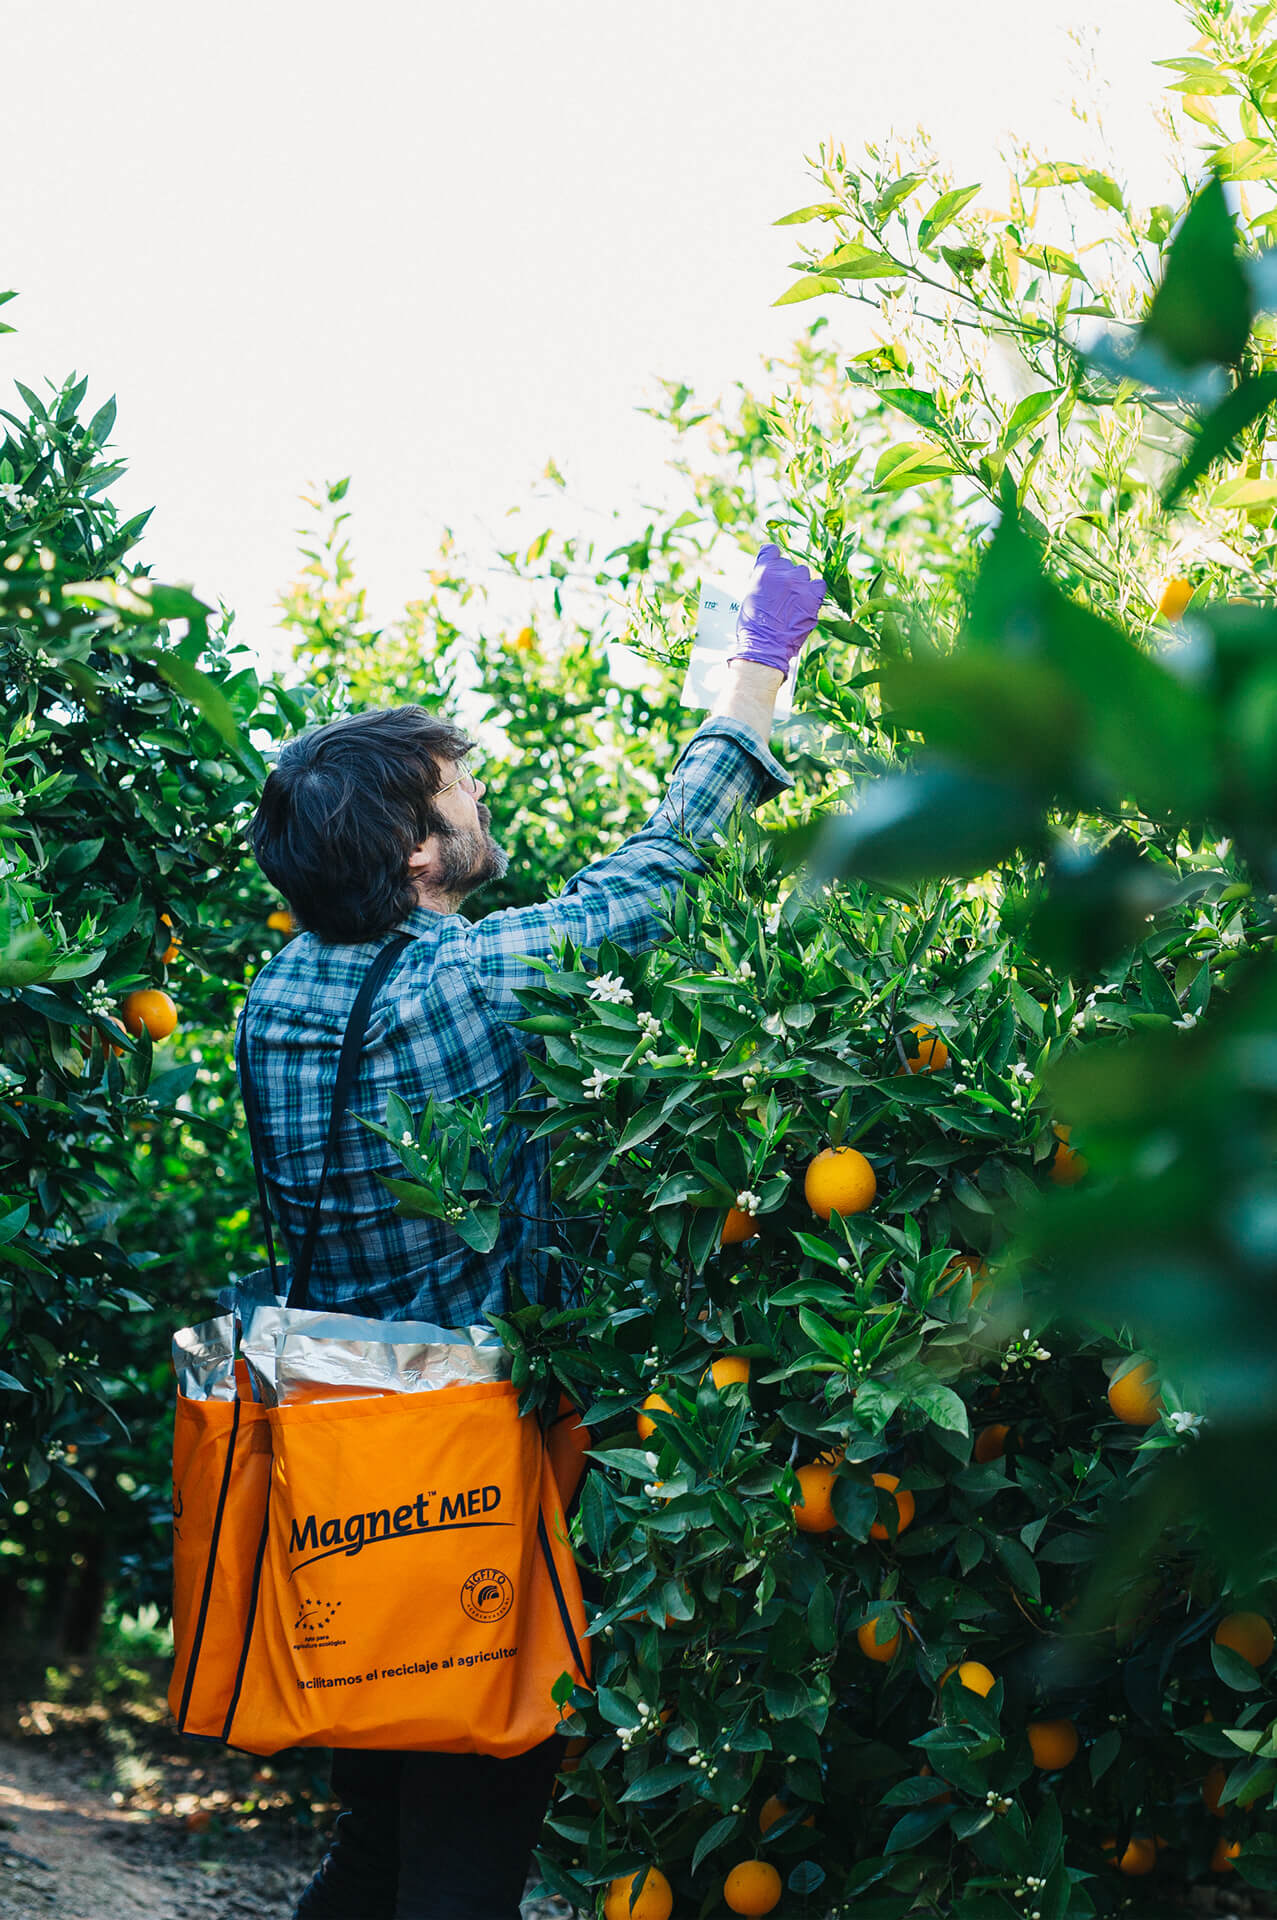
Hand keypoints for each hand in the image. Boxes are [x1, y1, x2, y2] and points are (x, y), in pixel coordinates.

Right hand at [727, 544, 826, 675]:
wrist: (765, 647)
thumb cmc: (753, 627)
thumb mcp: (750, 596)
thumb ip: (762, 581)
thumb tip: (770, 578)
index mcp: (764, 570)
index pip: (771, 551)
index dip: (772, 560)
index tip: (773, 570)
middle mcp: (783, 572)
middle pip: (788, 565)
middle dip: (785, 577)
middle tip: (781, 595)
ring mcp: (800, 584)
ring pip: (803, 574)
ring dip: (799, 585)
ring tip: (793, 602)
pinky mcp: (813, 596)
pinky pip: (819, 585)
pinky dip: (814, 592)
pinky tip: (807, 602)